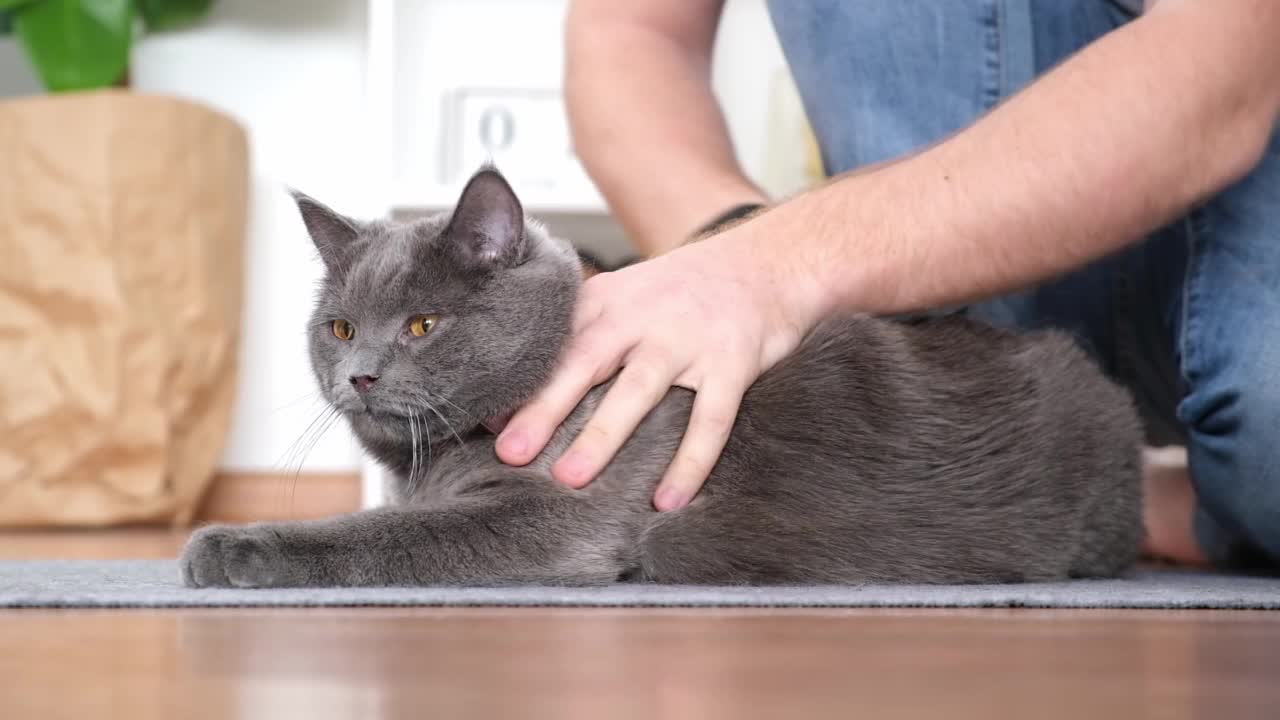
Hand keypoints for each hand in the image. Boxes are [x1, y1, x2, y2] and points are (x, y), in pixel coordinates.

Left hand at [495, 224, 822, 509]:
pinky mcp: (732, 363)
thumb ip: (579, 340)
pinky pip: (710, 419)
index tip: (482, 423)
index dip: (518, 385)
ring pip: (639, 391)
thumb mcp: (626, 299)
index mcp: (607, 303)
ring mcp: (688, 340)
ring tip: (572, 478)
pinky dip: (690, 461)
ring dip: (604, 436)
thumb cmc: (684, 293)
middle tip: (510, 453)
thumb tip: (516, 404)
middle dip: (544, 409)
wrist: (768, 263)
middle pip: (584, 364)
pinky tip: (668, 499)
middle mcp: (642, 318)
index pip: (553, 346)